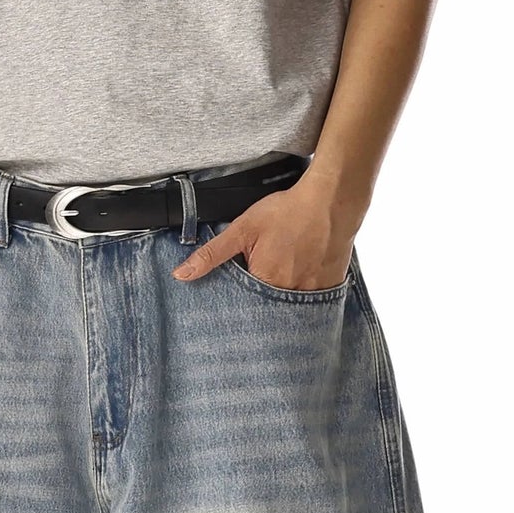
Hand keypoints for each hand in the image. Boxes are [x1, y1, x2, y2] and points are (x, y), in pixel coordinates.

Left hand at [171, 171, 363, 291]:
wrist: (332, 200)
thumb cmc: (288, 212)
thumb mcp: (243, 229)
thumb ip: (212, 254)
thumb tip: (181, 275)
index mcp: (264, 283)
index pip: (243, 308)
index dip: (238, 301)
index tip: (240, 290)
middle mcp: (289, 295)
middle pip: (267, 312)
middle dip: (260, 304)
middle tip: (265, 276)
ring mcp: (313, 294)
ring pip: (290, 309)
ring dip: (282, 302)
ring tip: (284, 276)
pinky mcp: (329, 288)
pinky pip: (313, 303)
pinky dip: (304, 295)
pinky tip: (302, 277)